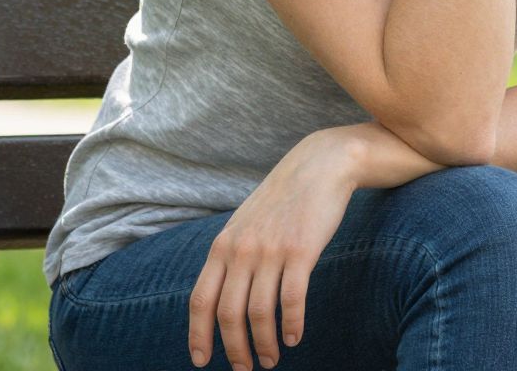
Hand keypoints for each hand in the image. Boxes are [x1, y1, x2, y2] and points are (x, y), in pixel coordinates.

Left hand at [188, 129, 360, 368]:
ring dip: (264, 343)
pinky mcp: (301, 251)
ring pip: (259, 312)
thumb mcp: (244, 224)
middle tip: (246, 369)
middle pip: (228, 314)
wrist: (318, 166)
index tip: (202, 361)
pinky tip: (294, 337)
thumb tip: (220, 296)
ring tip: (271, 359)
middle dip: (234, 349)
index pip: (200, 300)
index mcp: (222, 246)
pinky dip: (291, 324)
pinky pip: (291, 299)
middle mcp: (241, 251)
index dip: (198, 335)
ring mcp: (270, 251)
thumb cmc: (282, 199)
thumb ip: (230, 255)